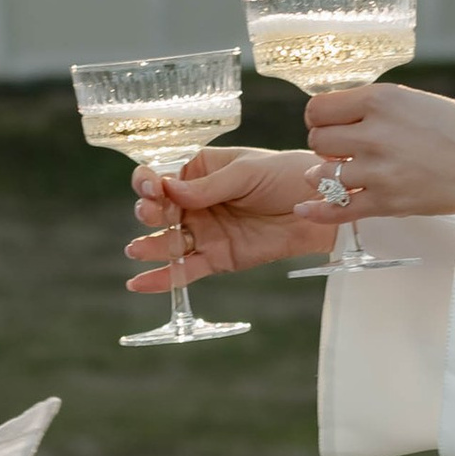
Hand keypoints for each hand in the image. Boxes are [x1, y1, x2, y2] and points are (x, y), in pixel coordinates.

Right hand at [126, 146, 342, 288]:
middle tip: (153, 213)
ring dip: (149, 246)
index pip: (162, 176)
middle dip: (149, 211)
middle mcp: (195, 203)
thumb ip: (208, 186)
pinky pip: (185, 270)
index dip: (149, 182)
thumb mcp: (247, 172)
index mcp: (199, 171)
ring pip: (167, 241)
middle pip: (158, 210)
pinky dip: (162, 279)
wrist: (318, 207)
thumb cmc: (285, 176)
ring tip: (136, 249)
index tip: (151, 187)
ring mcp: (203, 232)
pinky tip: (138, 284)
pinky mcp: (216, 258)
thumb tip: (169, 190)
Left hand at [302, 85, 454, 219]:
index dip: (321, 117)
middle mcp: (374, 133)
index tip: (330, 123)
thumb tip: (353, 113)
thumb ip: (382, 107)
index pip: (319, 108)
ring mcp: (378, 170)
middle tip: (342, 149)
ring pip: (323, 173)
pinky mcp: (386, 202)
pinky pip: (337, 208)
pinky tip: (305, 209)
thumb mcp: (418, 100)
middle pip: (317, 139)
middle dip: (326, 145)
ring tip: (340, 172)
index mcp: (381, 100)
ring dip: (326, 174)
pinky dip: (318, 211)